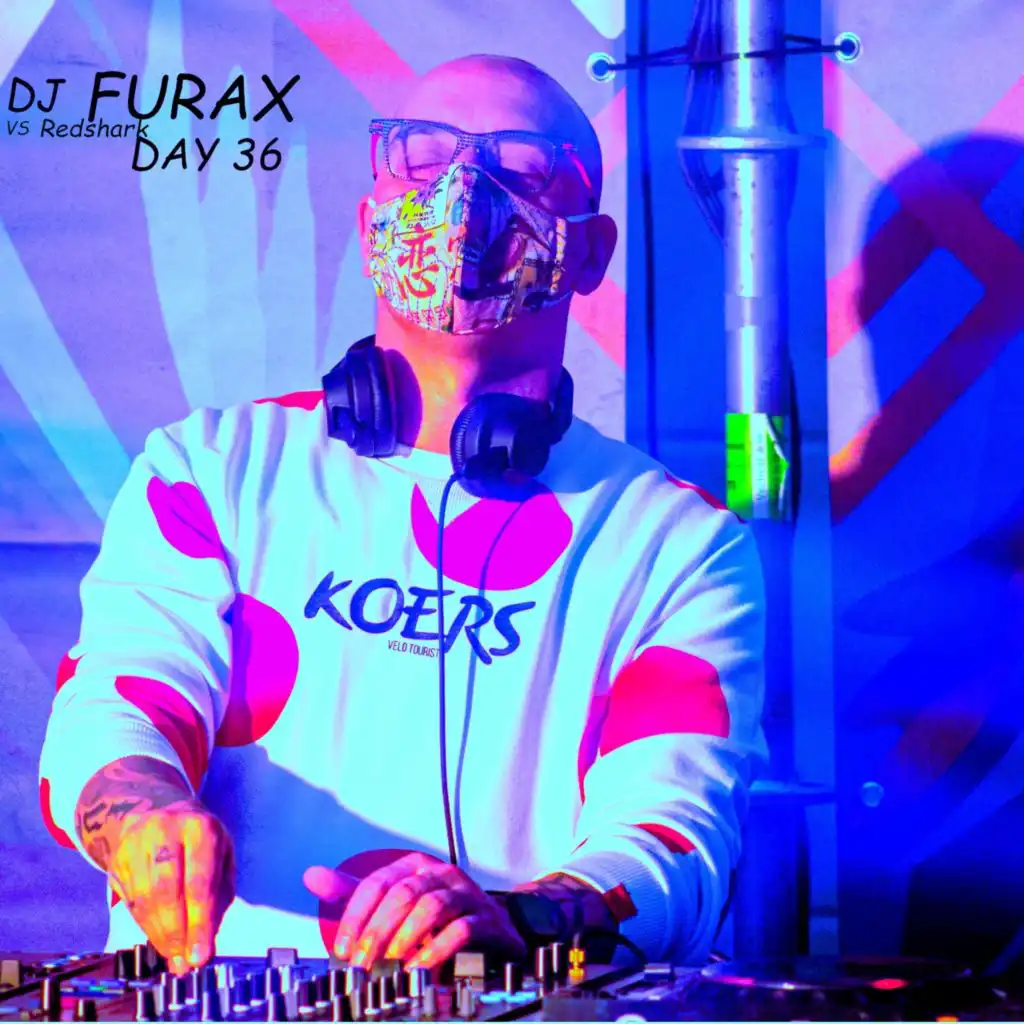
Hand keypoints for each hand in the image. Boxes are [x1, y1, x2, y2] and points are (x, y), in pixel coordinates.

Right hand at [107, 799, 234, 974]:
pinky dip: (145, 925)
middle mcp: (165, 830)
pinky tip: (158, 937)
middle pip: (166, 891)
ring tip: (174, 954)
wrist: (158, 811)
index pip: (199, 882)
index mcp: (200, 827)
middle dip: (176, 932)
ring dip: (159, 935)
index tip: (201, 955)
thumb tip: (205, 944)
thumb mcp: (222, 857)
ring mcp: (135, 843)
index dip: (199, 923)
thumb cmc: (200, 841)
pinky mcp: (117, 858)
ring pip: (144, 899)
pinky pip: (129, 901)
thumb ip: (219, 897)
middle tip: (184, 961)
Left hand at [303, 852, 526, 970]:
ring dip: (407, 936)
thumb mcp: (392, 900)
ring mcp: (465, 894)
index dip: (356, 916)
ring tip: (391, 963)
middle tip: (361, 962)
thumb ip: (353, 892)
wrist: (488, 926)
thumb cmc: (434, 914)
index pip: (378, 883)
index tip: (342, 948)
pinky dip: (437, 949)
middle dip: (378, 930)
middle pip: (403, 893)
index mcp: (414, 865)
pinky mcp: (484, 918)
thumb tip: (312, 875)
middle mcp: (440, 873)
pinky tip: (419, 966)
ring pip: (432, 905)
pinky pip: (461, 929)